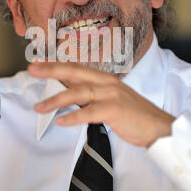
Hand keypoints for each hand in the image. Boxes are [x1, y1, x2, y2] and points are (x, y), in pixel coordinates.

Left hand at [28, 61, 174, 147]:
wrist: (158, 127)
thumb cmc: (134, 115)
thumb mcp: (112, 99)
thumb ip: (92, 95)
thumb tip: (68, 94)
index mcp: (105, 79)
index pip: (76, 68)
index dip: (56, 65)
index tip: (37, 64)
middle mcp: (107, 83)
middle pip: (74, 73)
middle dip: (51, 70)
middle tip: (31, 70)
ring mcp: (112, 95)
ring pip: (78, 93)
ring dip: (56, 100)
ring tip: (40, 107)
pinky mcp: (115, 111)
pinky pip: (89, 113)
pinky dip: (74, 118)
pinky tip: (61, 122)